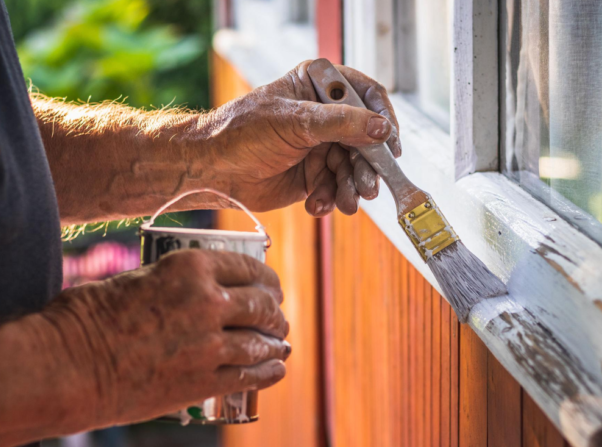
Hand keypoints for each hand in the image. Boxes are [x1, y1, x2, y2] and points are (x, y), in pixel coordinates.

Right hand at [42, 250, 289, 427]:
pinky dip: (269, 372)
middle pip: (260, 305)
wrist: (68, 367)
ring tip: (279, 344)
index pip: (248, 267)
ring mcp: (209, 345)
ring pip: (260, 342)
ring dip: (275, 342)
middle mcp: (208, 302)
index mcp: (191, 268)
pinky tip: (277, 368)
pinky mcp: (202, 382)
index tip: (271, 286)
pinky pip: (250, 376)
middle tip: (277, 317)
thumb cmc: (87, 317)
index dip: (267, 279)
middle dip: (274, 311)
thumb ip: (175, 282)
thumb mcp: (138, 278)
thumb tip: (195, 290)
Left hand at [202, 60, 400, 215]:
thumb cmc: (242, 132)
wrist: (212, 170)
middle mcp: (324, 116)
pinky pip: (335, 188)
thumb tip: (381, 128)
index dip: (383, 119)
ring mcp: (320, 146)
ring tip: (345, 202)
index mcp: (319, 87)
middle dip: (367, 165)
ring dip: (351, 188)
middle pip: (365, 139)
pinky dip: (330, 199)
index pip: (366, 96)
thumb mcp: (295, 121)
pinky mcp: (313, 175)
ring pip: (353, 168)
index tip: (389, 144)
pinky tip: (316, 205)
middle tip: (368, 187)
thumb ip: (341, 124)